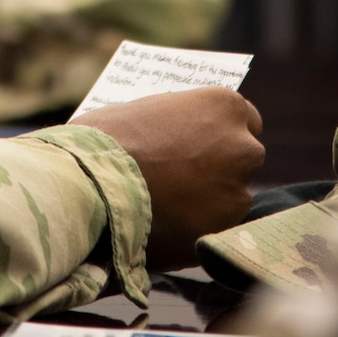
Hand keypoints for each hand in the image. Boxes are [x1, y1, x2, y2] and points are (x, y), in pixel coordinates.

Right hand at [73, 86, 264, 269]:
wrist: (92, 187)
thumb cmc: (107, 141)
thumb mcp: (147, 113)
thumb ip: (176, 124)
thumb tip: (178, 136)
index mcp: (225, 106)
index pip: (244, 120)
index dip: (220, 134)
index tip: (203, 146)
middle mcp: (242, 146)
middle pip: (242, 158)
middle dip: (221, 167)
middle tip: (185, 178)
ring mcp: (237, 191)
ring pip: (231, 197)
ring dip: (210, 200)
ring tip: (170, 206)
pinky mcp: (223, 230)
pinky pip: (216, 227)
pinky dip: (198, 227)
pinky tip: (168, 225)